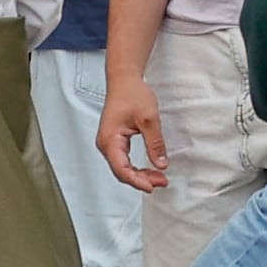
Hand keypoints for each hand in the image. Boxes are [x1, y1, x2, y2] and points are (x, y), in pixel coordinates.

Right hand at [97, 75, 168, 194]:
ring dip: (139, 174)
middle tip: (162, 182)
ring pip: (122, 167)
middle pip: (121, 171)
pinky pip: (123, 160)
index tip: (152, 186)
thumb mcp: (149, 119)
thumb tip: (161, 164)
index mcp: (109, 139)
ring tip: (159, 178)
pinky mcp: (114, 140)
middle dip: (141, 179)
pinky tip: (148, 170)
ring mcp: (108, 143)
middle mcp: (105, 143)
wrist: (124, 80)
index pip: (122, 169)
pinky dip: (136, 167)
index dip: (137, 181)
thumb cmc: (132, 94)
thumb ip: (155, 143)